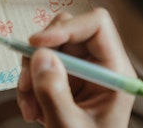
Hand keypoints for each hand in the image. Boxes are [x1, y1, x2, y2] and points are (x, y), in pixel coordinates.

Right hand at [17, 8, 135, 127]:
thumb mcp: (69, 127)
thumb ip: (54, 93)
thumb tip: (39, 55)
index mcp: (115, 71)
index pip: (96, 25)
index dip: (67, 27)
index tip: (37, 44)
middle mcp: (99, 65)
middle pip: (66, 31)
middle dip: (39, 54)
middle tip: (27, 83)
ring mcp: (80, 71)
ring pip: (46, 48)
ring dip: (29, 74)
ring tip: (29, 108)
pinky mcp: (64, 79)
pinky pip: (38, 66)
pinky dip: (28, 85)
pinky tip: (33, 111)